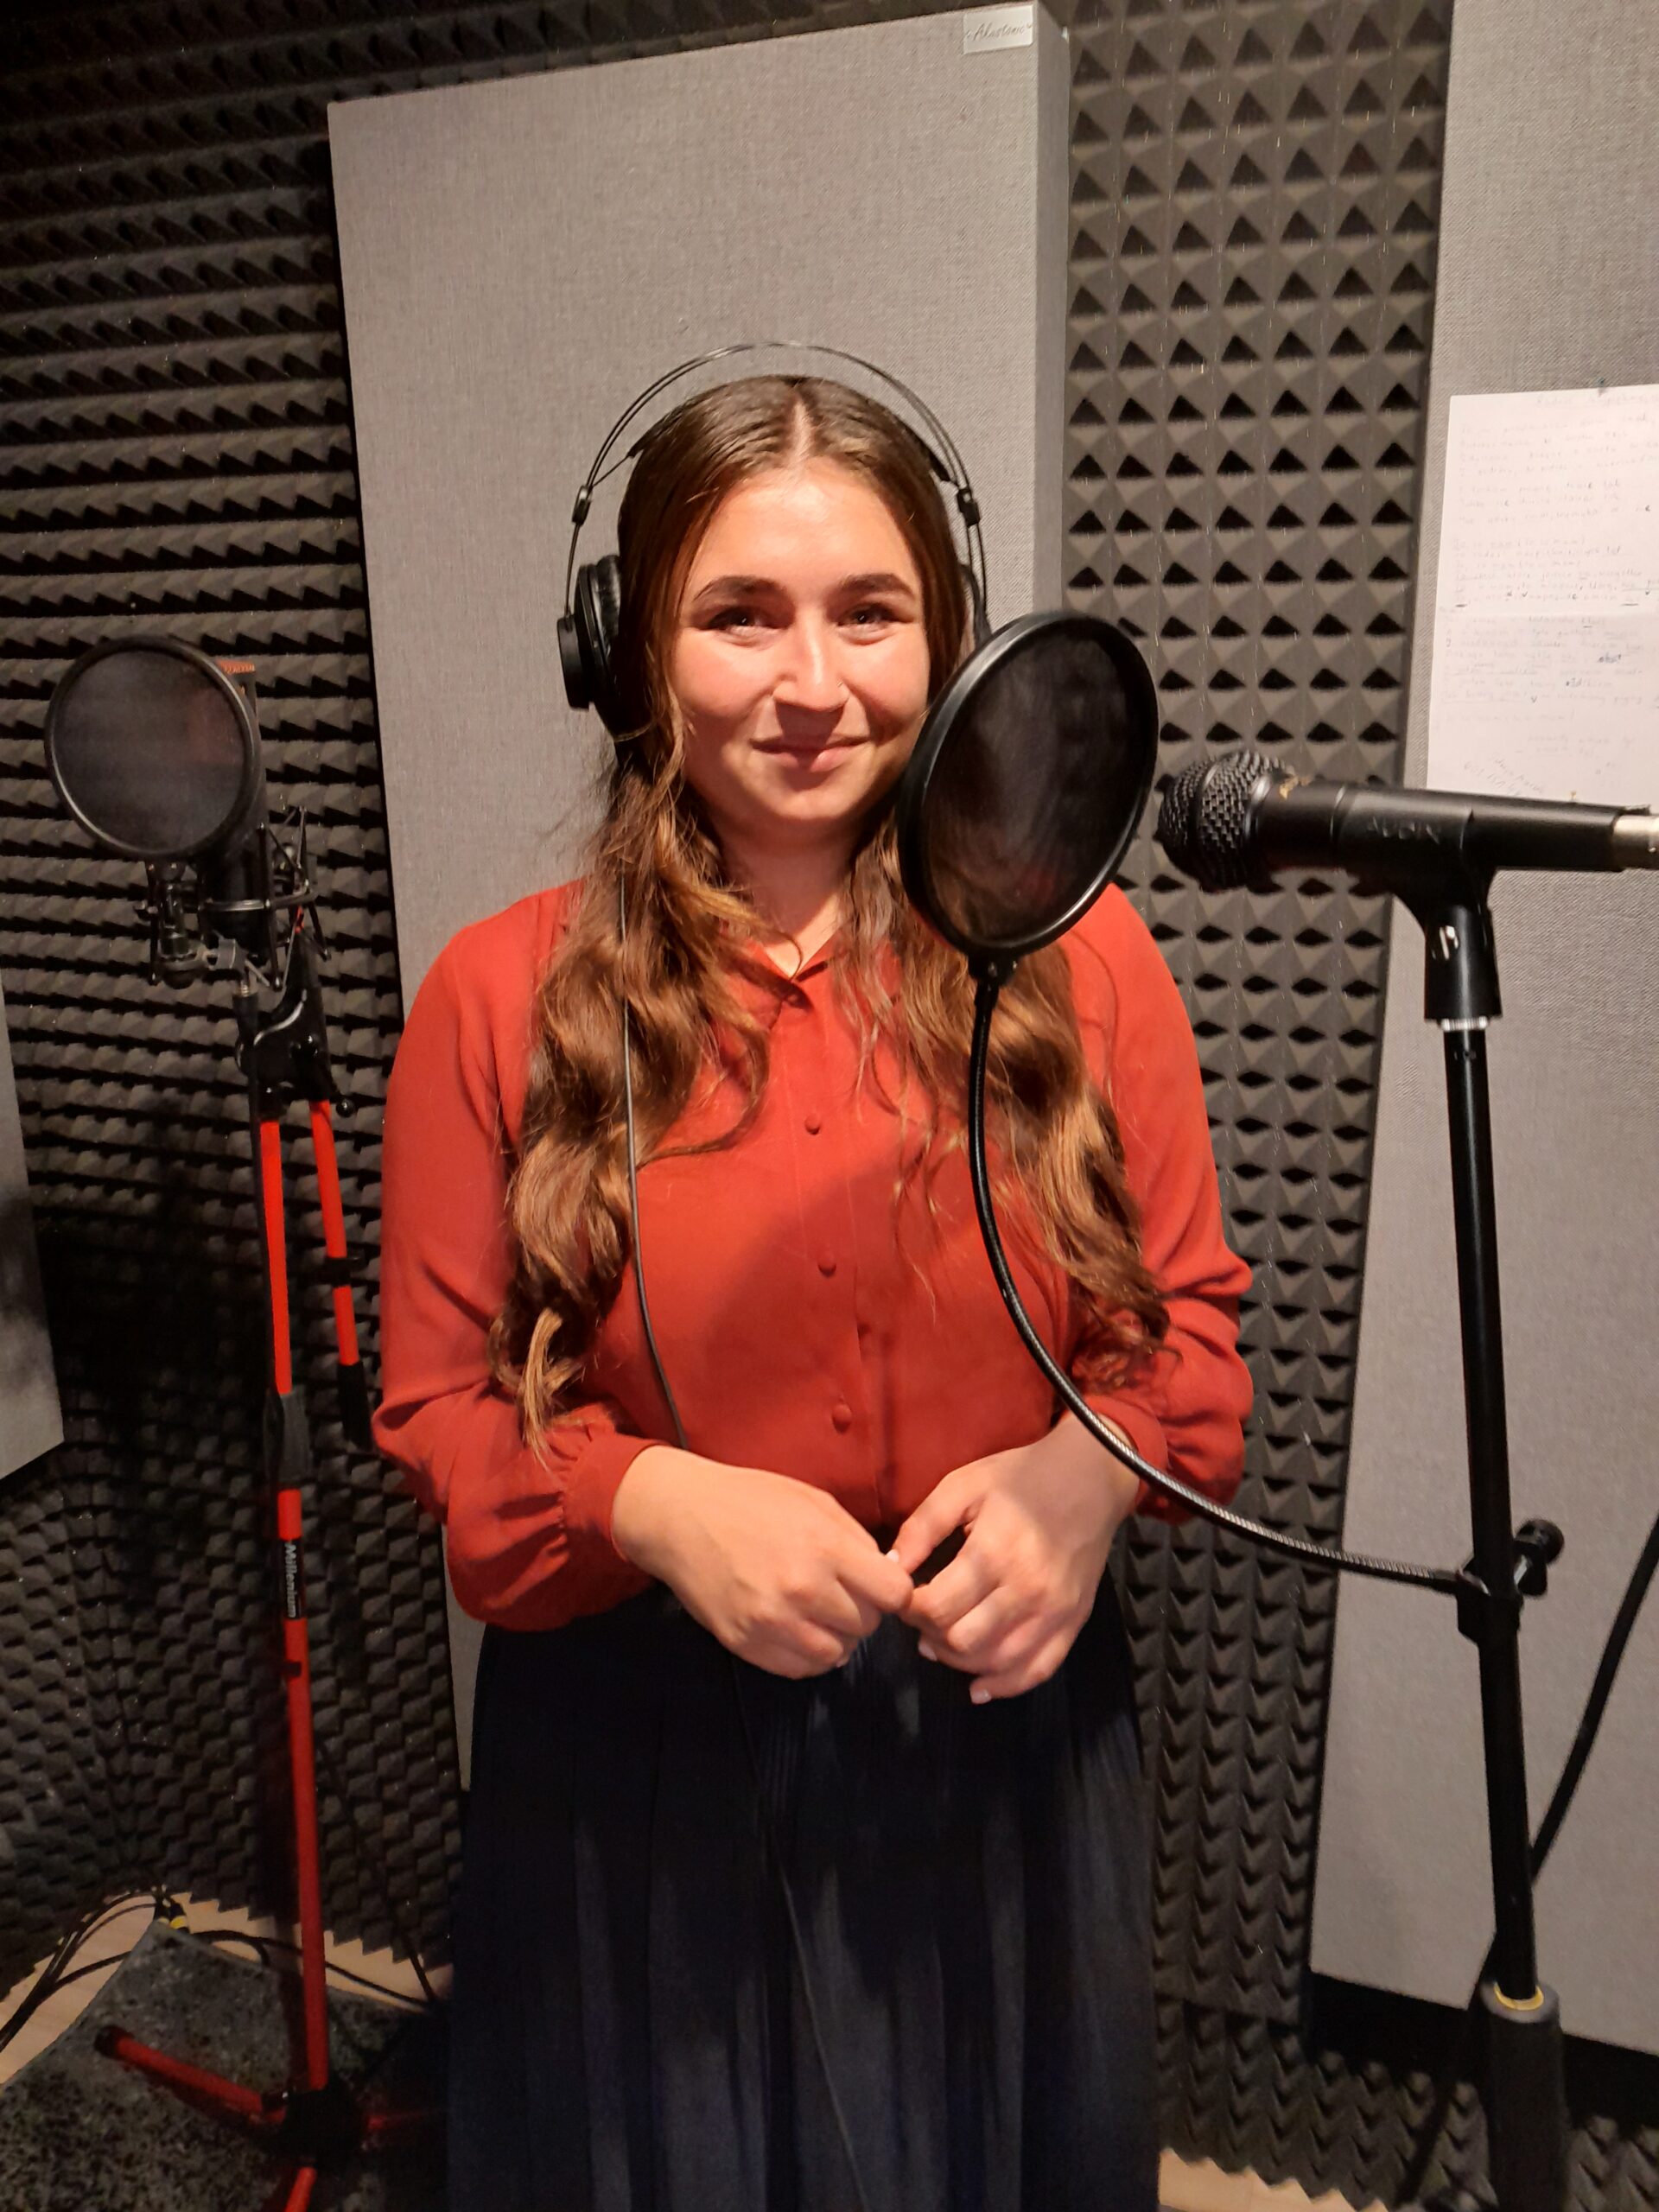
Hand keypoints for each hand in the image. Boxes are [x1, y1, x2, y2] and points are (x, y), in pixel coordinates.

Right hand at [611, 1445, 912, 1678]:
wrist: (680, 1517)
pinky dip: (808, 1654)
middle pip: (868, 1625)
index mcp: (825, 1547)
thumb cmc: (750, 1500)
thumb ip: (856, 1540)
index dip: (893, 1590)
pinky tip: (797, 1628)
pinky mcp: (746, 1645)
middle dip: (863, 1610)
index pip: (894, 1593)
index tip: (880, 1584)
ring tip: (819, 1612)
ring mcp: (772, 1623)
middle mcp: (803, 1590)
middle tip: (842, 1592)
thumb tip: (890, 1574)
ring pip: (837, 1654)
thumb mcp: (814, 1501)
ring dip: (836, 1636)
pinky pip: (801, 1669)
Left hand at [889, 1414, 1141, 1701]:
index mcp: (994, 1552)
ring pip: (995, 1662)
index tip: (905, 1597)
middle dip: (930, 1636)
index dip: (909, 1610)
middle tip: (924, 1617)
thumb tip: (889, 1568)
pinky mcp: (1073, 1622)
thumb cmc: (1021, 1478)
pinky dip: (1005, 1685)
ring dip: (958, 1662)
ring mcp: (1054, 1611)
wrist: (1091, 1478)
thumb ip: (922, 1527)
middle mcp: (1026, 1589)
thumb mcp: (963, 1485)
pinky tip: (978, 1686)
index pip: (937, 1608)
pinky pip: (1038, 1669)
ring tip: (942, 1643)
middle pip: (962, 1641)